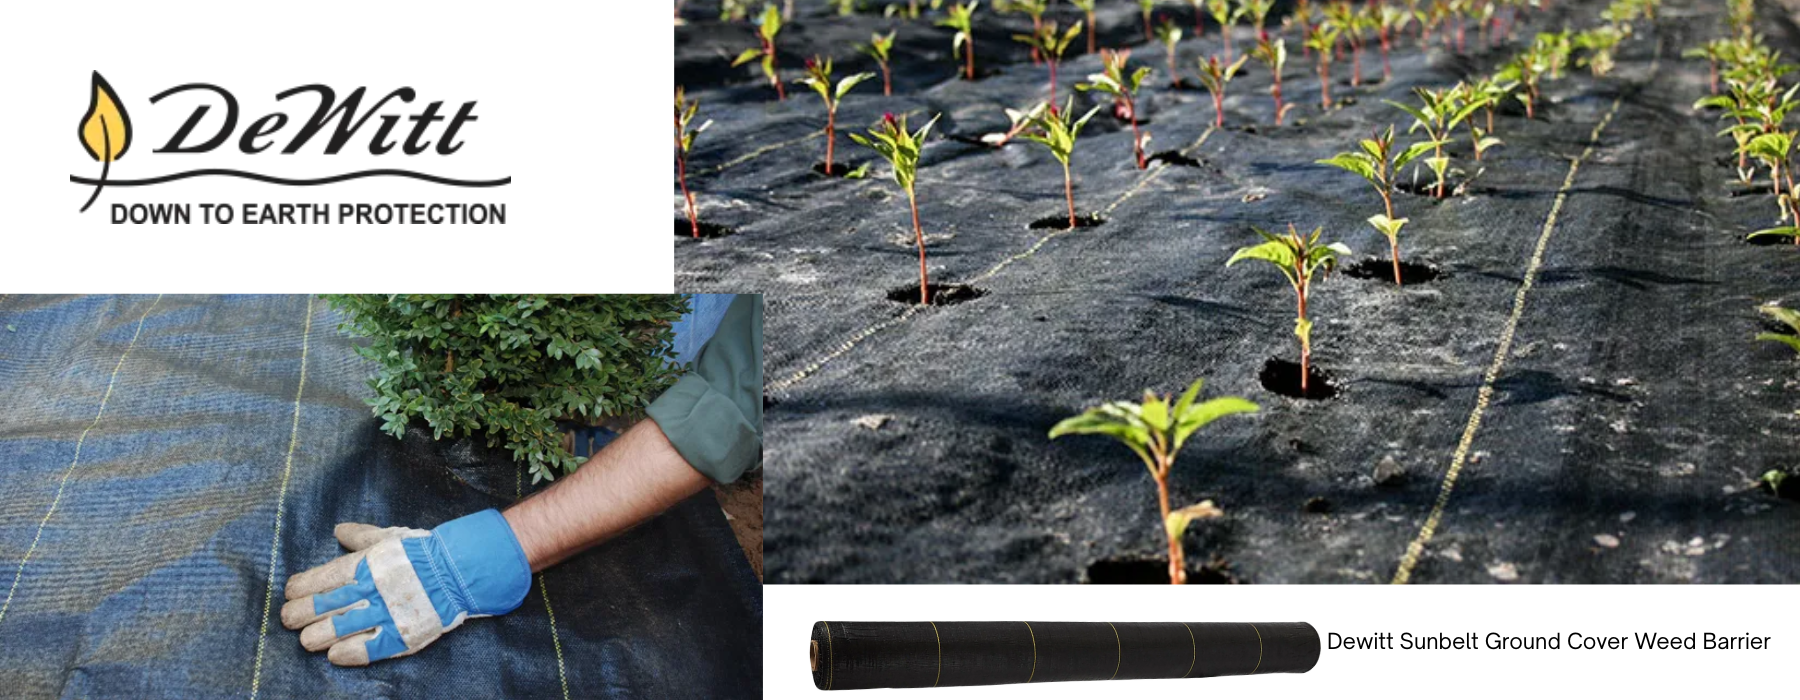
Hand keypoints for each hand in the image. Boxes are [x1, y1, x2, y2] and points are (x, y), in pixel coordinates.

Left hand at [280, 509, 530, 665]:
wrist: (461, 571)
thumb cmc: (424, 552)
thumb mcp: (391, 537)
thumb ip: (362, 536)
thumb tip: (338, 530)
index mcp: (366, 564)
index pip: (322, 578)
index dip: (300, 587)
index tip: (289, 593)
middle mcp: (371, 590)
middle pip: (323, 605)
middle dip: (300, 614)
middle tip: (290, 620)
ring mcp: (384, 614)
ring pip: (338, 629)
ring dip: (317, 636)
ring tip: (307, 640)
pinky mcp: (400, 636)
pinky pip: (368, 649)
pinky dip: (347, 653)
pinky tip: (334, 655)